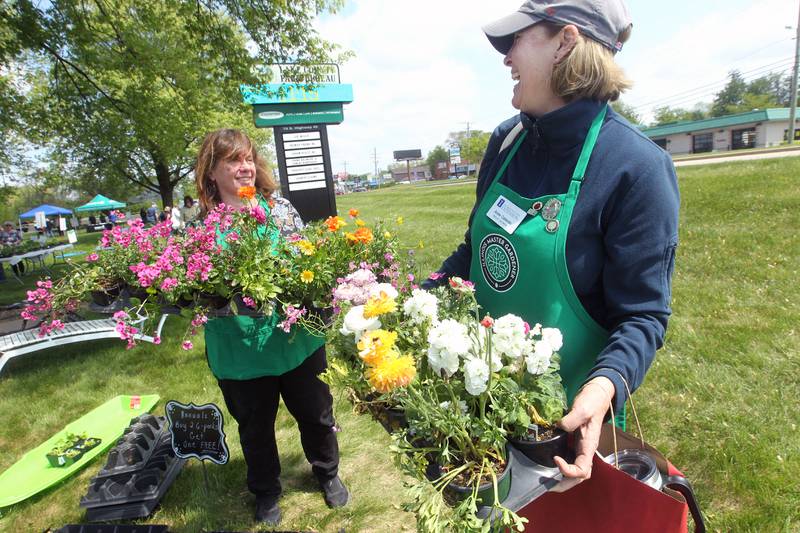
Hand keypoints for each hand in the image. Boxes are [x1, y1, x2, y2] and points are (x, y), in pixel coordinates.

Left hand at [551, 376, 614, 491]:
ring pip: (576, 471)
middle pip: (580, 476)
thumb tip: (560, 426)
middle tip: (549, 486)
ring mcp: (581, 448)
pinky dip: (562, 468)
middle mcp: (586, 450)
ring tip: (548, 481)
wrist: (596, 395)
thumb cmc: (591, 401)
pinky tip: (549, 465)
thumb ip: (572, 418)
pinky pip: (571, 461)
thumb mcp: (582, 408)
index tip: (555, 458)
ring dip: (564, 479)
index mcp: (589, 445)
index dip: (568, 470)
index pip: (582, 469)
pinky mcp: (575, 443)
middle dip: (565, 484)